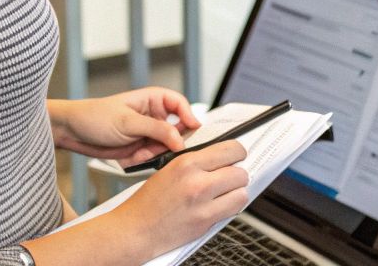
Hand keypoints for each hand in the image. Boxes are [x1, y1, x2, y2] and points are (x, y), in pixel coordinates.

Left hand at [49, 88, 201, 165]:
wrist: (72, 133)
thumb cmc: (95, 117)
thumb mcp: (128, 122)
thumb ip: (156, 130)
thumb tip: (180, 139)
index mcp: (153, 100)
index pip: (181, 105)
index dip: (190, 117)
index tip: (194, 130)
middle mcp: (154, 116)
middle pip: (179, 129)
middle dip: (172, 141)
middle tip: (166, 149)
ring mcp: (148, 134)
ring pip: (166, 147)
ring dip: (155, 153)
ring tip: (139, 153)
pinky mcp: (140, 149)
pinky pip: (153, 158)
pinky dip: (145, 160)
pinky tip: (131, 158)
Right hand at [107, 141, 249, 256]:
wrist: (136, 229)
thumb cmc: (149, 201)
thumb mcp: (170, 169)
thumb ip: (197, 163)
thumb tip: (222, 159)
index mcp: (187, 163)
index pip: (230, 149)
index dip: (237, 153)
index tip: (236, 157)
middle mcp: (197, 181)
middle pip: (240, 171)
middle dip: (237, 174)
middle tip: (230, 177)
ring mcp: (203, 203)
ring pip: (242, 191)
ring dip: (237, 191)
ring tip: (226, 193)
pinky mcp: (205, 221)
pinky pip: (234, 209)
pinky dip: (232, 206)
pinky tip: (221, 205)